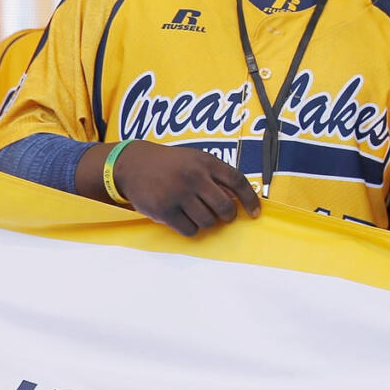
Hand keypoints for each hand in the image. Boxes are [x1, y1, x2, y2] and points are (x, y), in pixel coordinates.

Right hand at [113, 142, 260, 236]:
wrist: (134, 164)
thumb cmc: (172, 164)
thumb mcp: (196, 159)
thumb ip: (216, 175)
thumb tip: (240, 199)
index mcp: (207, 162)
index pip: (238, 181)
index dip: (250, 199)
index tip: (256, 212)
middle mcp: (194, 177)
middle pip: (225, 207)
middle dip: (228, 215)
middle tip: (223, 215)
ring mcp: (179, 194)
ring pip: (208, 222)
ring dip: (207, 222)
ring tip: (198, 214)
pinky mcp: (164, 210)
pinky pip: (189, 230)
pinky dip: (191, 229)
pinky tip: (185, 220)